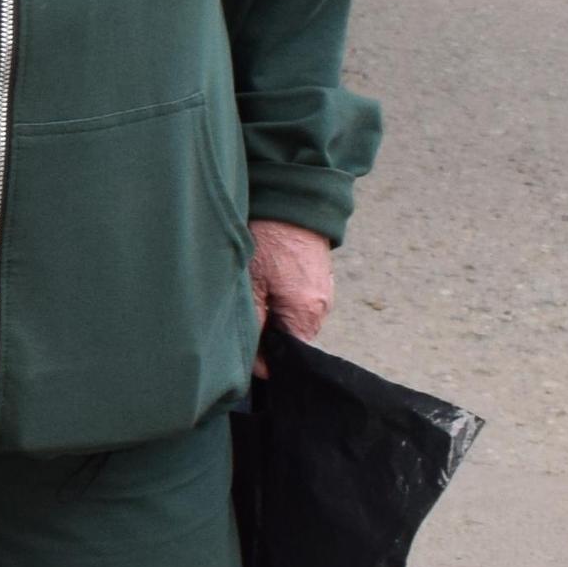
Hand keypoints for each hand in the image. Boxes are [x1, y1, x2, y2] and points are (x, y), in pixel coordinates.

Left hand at [249, 221, 335, 367]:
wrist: (293, 199)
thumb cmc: (269, 241)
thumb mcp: (253, 287)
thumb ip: (256, 328)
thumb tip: (260, 367)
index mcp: (307, 314)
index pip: (290, 356)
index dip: (265, 358)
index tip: (244, 352)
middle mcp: (322, 307)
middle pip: (293, 338)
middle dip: (268, 334)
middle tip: (245, 314)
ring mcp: (324, 290)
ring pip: (295, 318)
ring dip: (274, 313)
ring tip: (256, 292)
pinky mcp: (320, 277)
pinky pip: (300, 300)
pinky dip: (282, 297)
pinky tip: (267, 280)